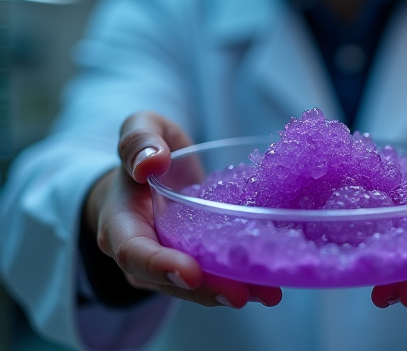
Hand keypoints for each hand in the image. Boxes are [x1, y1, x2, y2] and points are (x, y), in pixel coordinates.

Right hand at [83, 111, 282, 307]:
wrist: (150, 171)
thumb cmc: (145, 150)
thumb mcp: (141, 128)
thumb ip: (139, 140)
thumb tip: (151, 162)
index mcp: (121, 223)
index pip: (133, 251)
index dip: (160, 265)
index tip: (190, 273)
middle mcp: (142, 252)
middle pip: (169, 280)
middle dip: (204, 290)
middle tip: (239, 295)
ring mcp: (167, 263)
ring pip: (195, 286)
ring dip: (230, 292)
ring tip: (267, 293)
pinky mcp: (194, 261)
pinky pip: (212, 276)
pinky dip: (240, 282)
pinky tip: (269, 284)